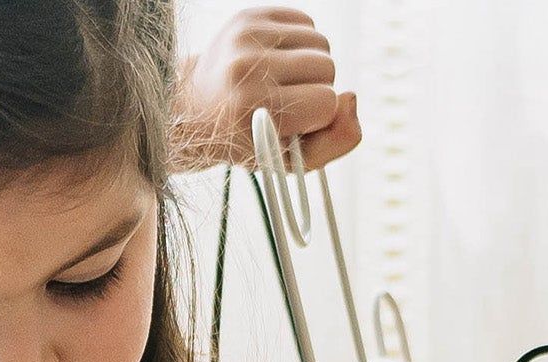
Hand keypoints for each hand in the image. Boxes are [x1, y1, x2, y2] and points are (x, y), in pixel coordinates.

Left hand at [176, 7, 361, 173]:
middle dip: (317, 88)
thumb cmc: (247, 139)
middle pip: (327, 68)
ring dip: (310, 65)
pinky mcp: (250, 15)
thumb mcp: (288, 160)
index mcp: (253, 110)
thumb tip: (351, 98)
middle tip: (286, 102)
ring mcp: (246, 36)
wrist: (197, 110)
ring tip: (282, 82)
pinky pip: (307, 22)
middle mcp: (247, 68)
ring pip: (321, 43)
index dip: (317, 118)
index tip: (292, 124)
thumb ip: (333, 143)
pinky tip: (278, 61)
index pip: (326, 103)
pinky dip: (301, 44)